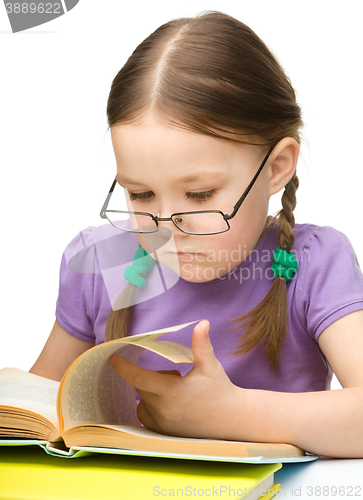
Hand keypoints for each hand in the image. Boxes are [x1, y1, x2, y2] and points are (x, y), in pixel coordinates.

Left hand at [109, 320, 241, 438]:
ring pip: (142, 403)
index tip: (112, 359)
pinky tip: (170, 405)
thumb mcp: (211, 365)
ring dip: (151, 394)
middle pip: (143, 388)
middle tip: (177, 377)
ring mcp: (163, 425)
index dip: (124, 369)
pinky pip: (146, 417)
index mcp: (172, 392)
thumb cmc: (220, 390)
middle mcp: (164, 411)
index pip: (140, 380)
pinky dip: (152, 408)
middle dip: (153, 378)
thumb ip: (202, 344)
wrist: (232, 420)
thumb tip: (203, 322)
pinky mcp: (163, 433)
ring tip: (175, 393)